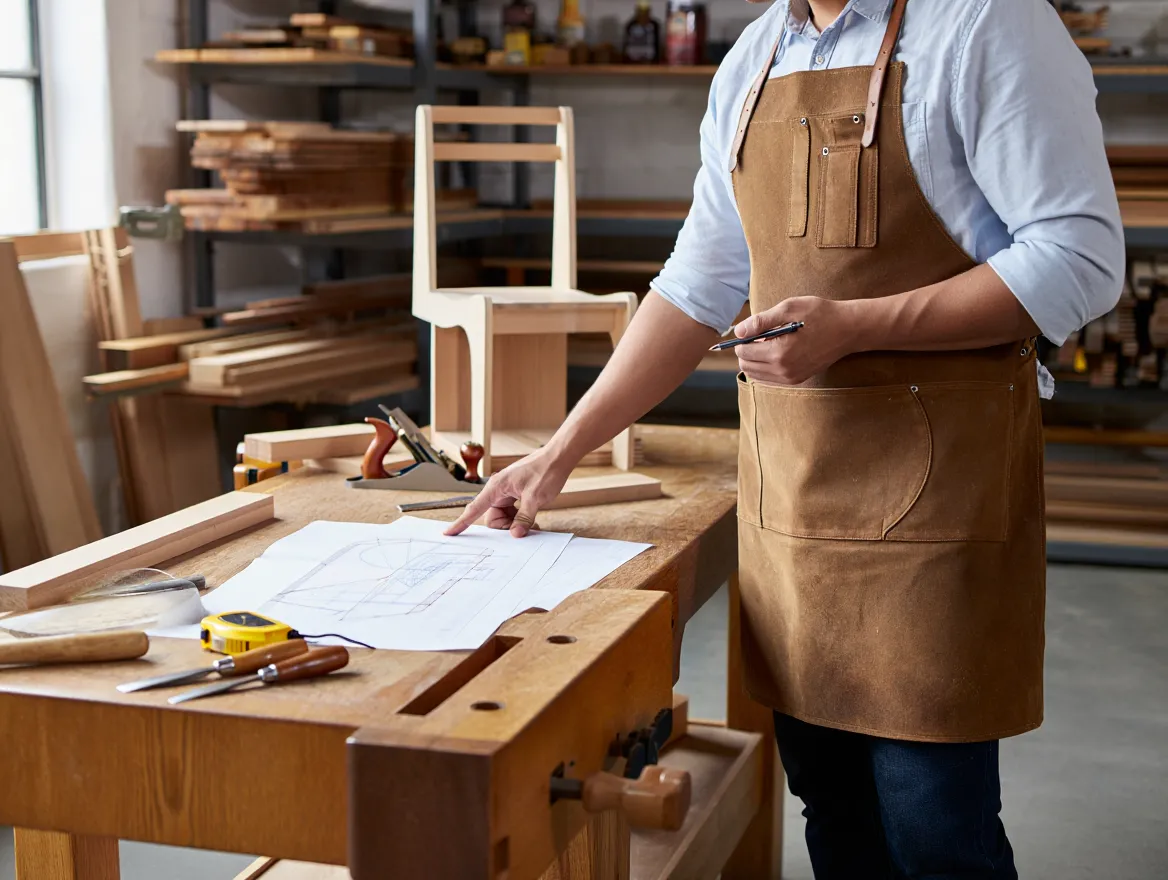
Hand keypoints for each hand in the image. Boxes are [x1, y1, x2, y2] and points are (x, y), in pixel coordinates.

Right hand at [444, 447, 573, 537]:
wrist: (559, 457)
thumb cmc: (545, 471)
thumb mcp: (535, 497)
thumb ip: (524, 517)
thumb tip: (515, 534)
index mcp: (497, 487)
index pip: (474, 508)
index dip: (461, 523)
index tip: (449, 533)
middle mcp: (499, 490)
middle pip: (492, 517)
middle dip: (505, 526)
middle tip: (523, 528)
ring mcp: (508, 492)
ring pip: (503, 517)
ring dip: (515, 523)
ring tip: (533, 523)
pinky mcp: (516, 494)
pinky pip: (512, 512)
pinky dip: (520, 518)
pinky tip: (533, 518)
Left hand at [736, 296, 860, 385]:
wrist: (848, 329)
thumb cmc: (819, 314)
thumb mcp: (789, 309)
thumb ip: (761, 321)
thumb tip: (738, 331)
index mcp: (779, 352)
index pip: (744, 352)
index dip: (742, 339)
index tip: (749, 329)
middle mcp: (783, 370)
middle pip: (747, 366)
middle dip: (746, 350)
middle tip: (758, 335)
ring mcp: (790, 378)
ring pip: (756, 375)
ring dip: (755, 360)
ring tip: (768, 342)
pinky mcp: (797, 380)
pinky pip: (769, 379)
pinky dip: (765, 367)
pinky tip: (776, 352)